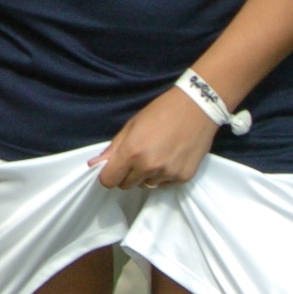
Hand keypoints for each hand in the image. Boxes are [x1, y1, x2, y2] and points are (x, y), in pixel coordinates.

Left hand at [92, 87, 219, 190]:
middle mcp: (149, 167)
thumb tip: (94, 164)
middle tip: (137, 157)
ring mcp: (168, 174)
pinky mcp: (183, 178)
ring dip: (146, 175)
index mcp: (132, 152)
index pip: (109, 181)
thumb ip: (113, 148)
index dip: (109, 175)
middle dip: (127, 175)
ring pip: (146, 185)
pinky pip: (165, 184)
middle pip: (126, 185)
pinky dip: (164, 175)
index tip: (113, 168)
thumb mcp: (132, 125)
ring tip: (157, 154)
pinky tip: (171, 157)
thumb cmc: (162, 111)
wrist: (197, 108)